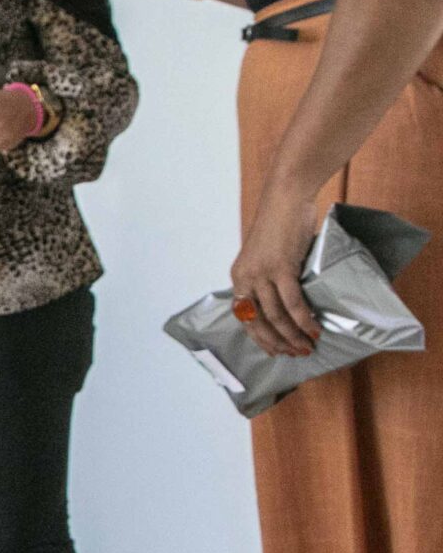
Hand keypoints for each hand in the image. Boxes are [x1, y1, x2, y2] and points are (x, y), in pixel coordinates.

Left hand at [230, 180, 322, 356]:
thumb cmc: (281, 225)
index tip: (273, 351)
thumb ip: (271, 277)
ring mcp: (261, 273)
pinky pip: (292, 302)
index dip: (258, 337)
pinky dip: (303, 319)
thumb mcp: (268, 255)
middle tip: (295, 354)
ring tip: (308, 346)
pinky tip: (314, 329)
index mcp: (238, 276)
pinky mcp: (281, 268)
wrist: (286, 198)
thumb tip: (288, 301)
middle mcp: (245, 277)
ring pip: (275, 316)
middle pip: (257, 321)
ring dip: (292, 335)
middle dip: (277, 342)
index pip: (243, 316)